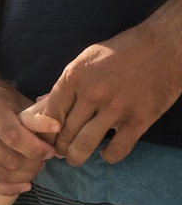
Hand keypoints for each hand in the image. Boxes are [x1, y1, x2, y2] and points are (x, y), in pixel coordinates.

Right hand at [0, 83, 55, 194]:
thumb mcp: (18, 102)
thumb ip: (36, 117)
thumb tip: (57, 129)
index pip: (13, 137)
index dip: (35, 148)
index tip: (50, 151)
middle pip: (8, 159)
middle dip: (33, 164)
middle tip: (45, 160)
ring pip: (0, 173)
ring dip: (24, 176)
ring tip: (35, 168)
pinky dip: (8, 189)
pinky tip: (25, 186)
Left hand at [41, 23, 181, 165]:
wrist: (165, 46)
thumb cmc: (121, 52)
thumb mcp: (85, 60)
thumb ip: (65, 85)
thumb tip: (40, 105)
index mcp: (74, 77)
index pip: (49, 115)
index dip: (44, 132)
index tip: (46, 139)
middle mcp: (92, 94)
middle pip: (64, 133)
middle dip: (58, 147)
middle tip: (59, 152)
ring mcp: (116, 108)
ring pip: (84, 146)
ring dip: (76, 157)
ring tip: (75, 158)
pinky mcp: (139, 119)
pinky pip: (116, 150)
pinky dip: (108, 157)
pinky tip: (106, 153)